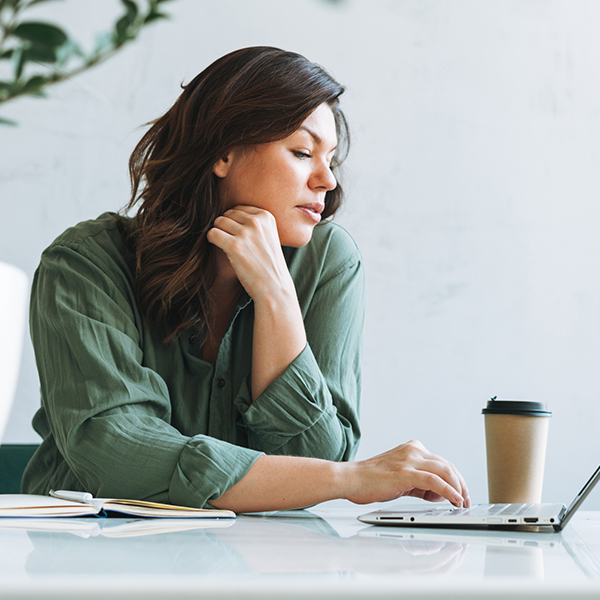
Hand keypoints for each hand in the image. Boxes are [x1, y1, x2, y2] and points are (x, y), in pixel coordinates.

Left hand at [206, 205, 293, 302]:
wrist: (274, 287)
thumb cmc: (268, 264)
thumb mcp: (268, 236)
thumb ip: (253, 223)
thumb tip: (227, 213)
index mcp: (266, 216)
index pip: (238, 208)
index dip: (235, 223)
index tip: (240, 238)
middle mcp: (257, 221)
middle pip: (227, 214)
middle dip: (226, 228)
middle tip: (233, 244)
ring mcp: (246, 233)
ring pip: (218, 222)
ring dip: (219, 234)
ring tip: (228, 248)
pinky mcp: (235, 246)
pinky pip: (212, 233)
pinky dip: (212, 241)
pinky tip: (221, 249)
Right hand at [343, 440, 469, 507]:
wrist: (351, 479)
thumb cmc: (372, 480)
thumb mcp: (401, 478)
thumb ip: (421, 483)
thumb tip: (440, 494)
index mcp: (413, 448)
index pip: (443, 463)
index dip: (456, 480)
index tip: (462, 494)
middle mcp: (413, 450)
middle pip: (448, 465)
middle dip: (461, 485)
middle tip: (466, 501)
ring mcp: (409, 459)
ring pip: (445, 471)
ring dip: (458, 489)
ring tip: (462, 503)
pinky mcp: (405, 472)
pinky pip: (434, 481)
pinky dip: (448, 491)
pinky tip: (454, 500)